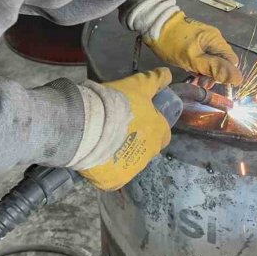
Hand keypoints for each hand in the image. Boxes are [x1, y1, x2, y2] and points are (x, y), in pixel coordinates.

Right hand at [78, 68, 172, 190]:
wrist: (88, 124)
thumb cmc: (117, 103)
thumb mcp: (137, 86)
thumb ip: (155, 80)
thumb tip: (168, 74)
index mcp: (159, 133)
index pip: (162, 132)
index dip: (150, 124)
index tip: (135, 117)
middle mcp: (150, 154)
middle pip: (147, 149)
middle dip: (137, 141)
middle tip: (118, 129)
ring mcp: (132, 170)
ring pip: (130, 163)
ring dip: (122, 154)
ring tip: (103, 141)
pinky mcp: (114, 181)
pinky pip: (114, 176)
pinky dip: (107, 169)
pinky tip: (97, 156)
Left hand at [143, 12, 242, 84]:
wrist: (153, 24)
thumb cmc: (173, 43)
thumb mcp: (193, 59)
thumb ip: (215, 68)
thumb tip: (238, 79)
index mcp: (216, 40)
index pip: (231, 62)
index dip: (225, 74)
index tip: (211, 82)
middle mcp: (214, 38)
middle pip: (222, 61)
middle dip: (213, 74)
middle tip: (199, 82)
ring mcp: (204, 38)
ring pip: (212, 59)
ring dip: (205, 71)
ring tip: (193, 77)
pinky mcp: (195, 40)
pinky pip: (203, 55)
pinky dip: (198, 64)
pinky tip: (190, 69)